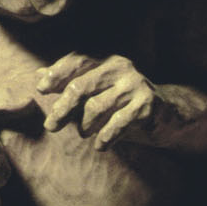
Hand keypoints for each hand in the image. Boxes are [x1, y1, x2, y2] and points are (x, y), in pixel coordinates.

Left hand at [37, 54, 163, 149]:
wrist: (168, 115)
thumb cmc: (125, 104)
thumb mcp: (98, 91)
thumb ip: (70, 83)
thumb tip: (38, 76)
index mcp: (106, 60)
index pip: (77, 61)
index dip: (57, 74)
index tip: (41, 89)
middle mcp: (120, 67)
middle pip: (82, 86)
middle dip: (63, 108)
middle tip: (51, 126)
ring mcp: (134, 85)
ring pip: (97, 107)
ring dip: (86, 125)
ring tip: (84, 133)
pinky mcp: (146, 104)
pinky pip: (118, 123)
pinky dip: (106, 137)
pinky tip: (100, 145)